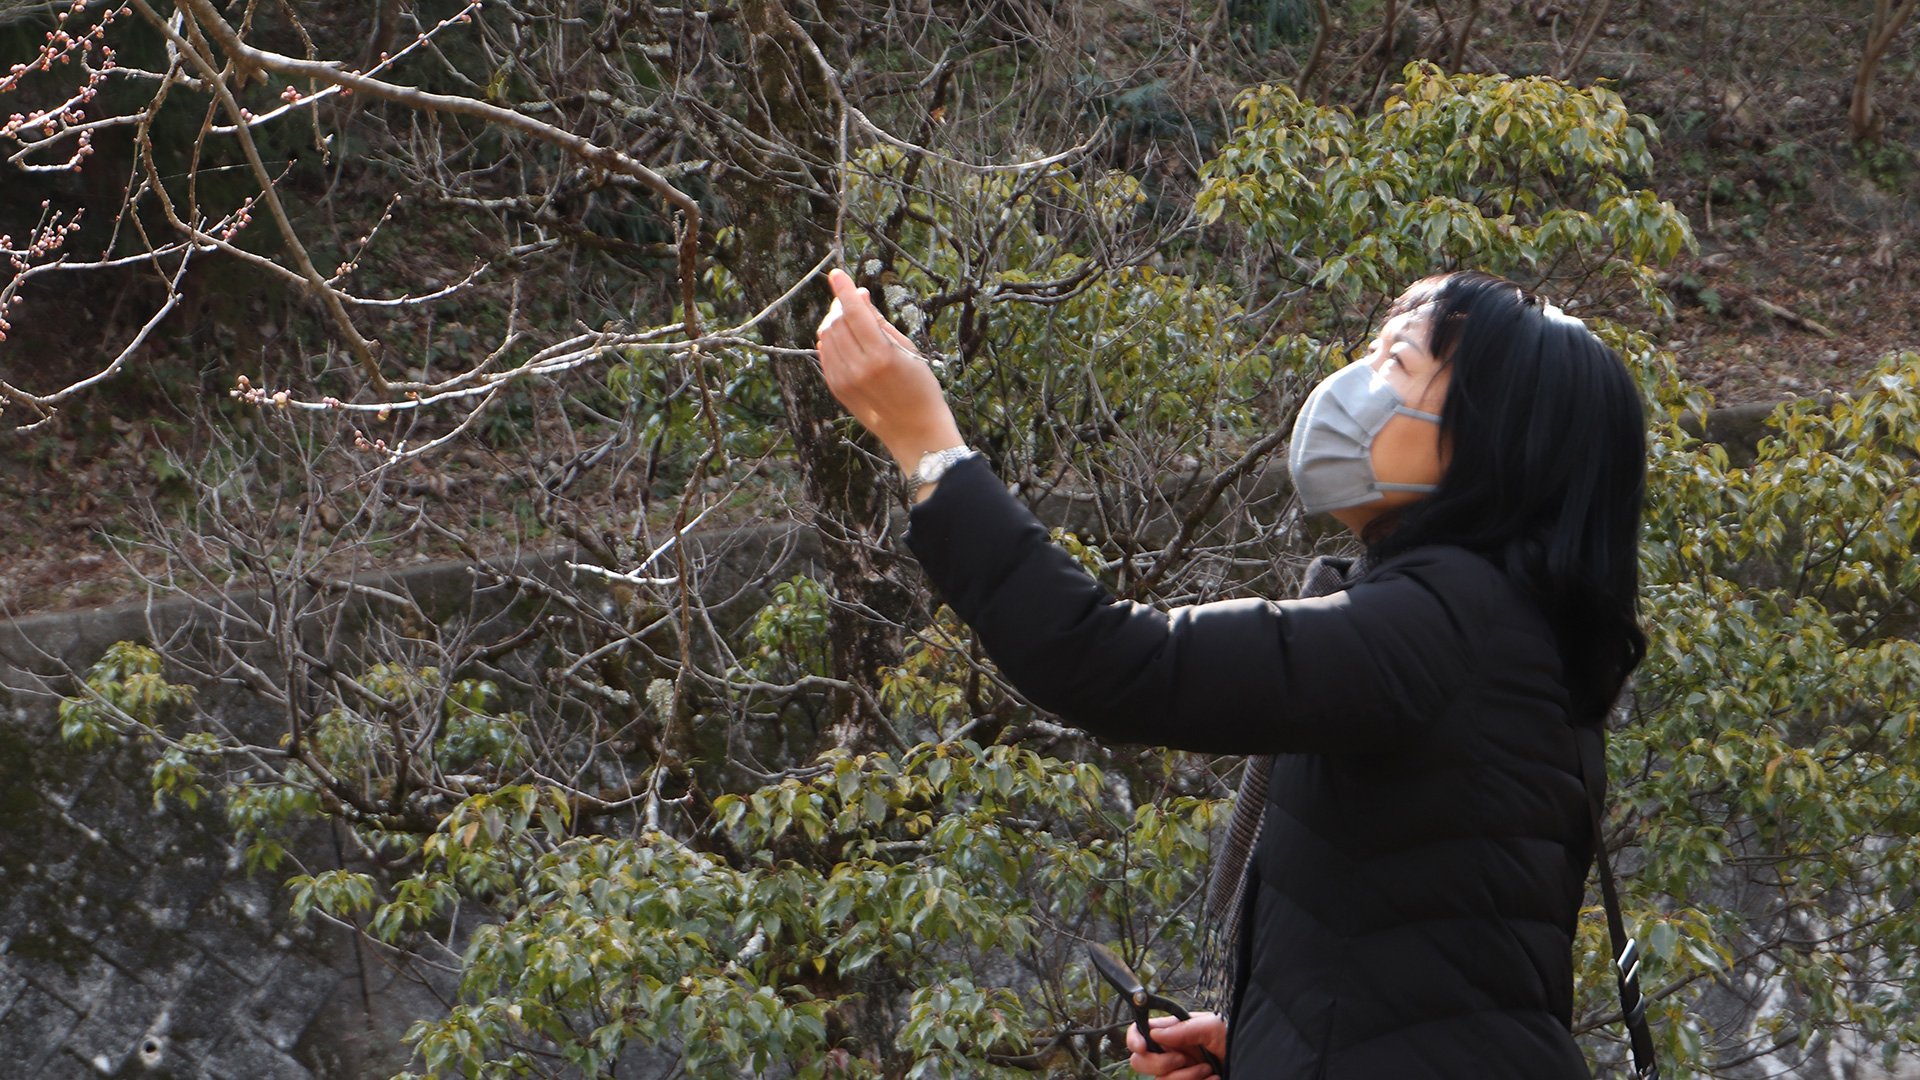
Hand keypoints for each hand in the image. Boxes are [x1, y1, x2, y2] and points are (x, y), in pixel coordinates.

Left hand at [814, 267, 962, 474]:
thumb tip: (859, 296)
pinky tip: (843, 337)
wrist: (914, 429)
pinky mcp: (837, 389)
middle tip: (853, 299)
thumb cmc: (919, 386)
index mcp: (881, 355)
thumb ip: (880, 322)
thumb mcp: (908, 350)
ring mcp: (844, 380)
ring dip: (835, 321)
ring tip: (850, 318)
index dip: (844, 290)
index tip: (836, 274)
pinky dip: (831, 340)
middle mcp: (858, 368)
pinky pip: (825, 354)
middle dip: (841, 305)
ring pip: (828, 337)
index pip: (854, 313)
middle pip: (837, 323)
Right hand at [1126, 1013, 1226, 1079]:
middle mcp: (1170, 1054)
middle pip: (1140, 1062)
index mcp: (1172, 1033)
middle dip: (1160, 1063)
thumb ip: (1182, 1028)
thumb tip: (1154, 1033)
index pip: (1140, 1033)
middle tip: (1183, 1059)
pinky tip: (1212, 1079)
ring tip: (1208, 1070)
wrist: (1252, 1061)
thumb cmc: (1234, 1038)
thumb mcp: (1212, 1026)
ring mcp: (1177, 1074)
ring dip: (1185, 1077)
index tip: (1144, 1046)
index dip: (1135, 1039)